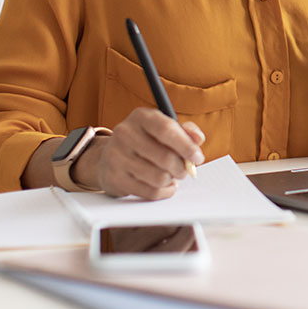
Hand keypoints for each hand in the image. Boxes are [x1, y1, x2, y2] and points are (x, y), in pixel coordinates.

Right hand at [79, 108, 205, 199]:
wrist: (109, 156)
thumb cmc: (145, 141)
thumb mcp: (163, 128)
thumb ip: (185, 131)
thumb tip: (198, 139)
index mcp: (141, 117)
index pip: (166, 129)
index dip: (186, 145)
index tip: (197, 157)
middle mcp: (125, 133)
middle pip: (165, 157)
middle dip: (182, 167)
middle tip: (185, 169)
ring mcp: (117, 156)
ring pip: (159, 177)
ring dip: (172, 179)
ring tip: (172, 175)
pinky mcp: (115, 178)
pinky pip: (150, 191)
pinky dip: (164, 191)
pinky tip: (165, 185)